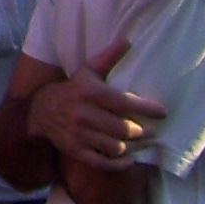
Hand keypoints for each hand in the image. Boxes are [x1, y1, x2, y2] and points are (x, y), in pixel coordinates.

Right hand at [28, 41, 165, 169]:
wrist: (41, 111)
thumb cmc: (73, 90)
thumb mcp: (88, 71)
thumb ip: (109, 57)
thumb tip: (128, 40)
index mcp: (89, 93)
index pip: (124, 102)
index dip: (146, 108)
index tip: (163, 111)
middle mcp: (84, 114)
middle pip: (124, 129)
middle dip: (144, 131)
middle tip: (154, 130)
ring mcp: (80, 135)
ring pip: (116, 147)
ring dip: (134, 147)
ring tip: (144, 142)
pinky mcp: (76, 151)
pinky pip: (103, 163)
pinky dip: (119, 163)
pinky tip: (129, 158)